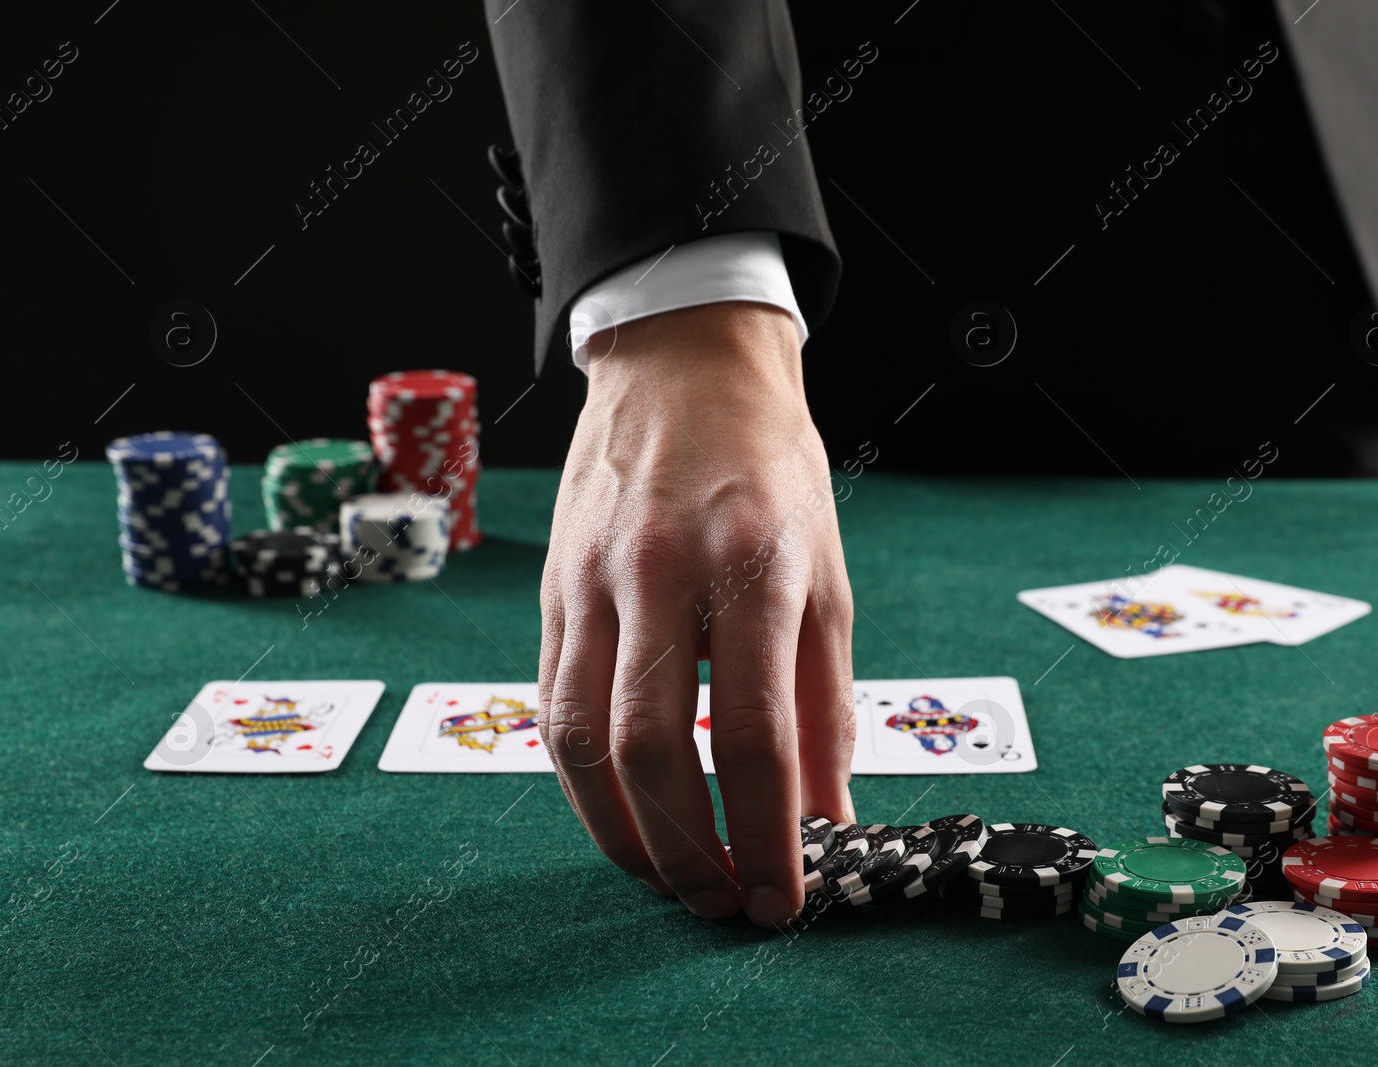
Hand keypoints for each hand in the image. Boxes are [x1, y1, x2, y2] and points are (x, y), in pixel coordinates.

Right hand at [538, 301, 855, 926]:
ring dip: (623, 835)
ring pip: (578, 739)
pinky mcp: (550, 593)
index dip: (769, 833)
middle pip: (651, 748)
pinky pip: (549, 709)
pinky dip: (582, 784)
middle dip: (687, 851)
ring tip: (671, 880)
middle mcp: (661, 572)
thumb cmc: (771, 474)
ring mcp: (591, 579)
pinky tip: (622, 817)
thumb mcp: (826, 577)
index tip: (784, 899)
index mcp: (752, 564)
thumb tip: (828, 819)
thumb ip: (824, 704)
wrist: (681, 369)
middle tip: (724, 904)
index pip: (755, 730)